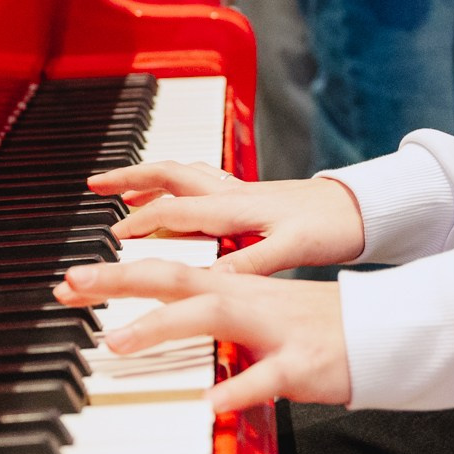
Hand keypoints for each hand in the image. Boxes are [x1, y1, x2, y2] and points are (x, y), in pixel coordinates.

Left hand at [53, 259, 348, 413]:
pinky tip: (211, 404)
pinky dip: (238, 389)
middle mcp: (248, 299)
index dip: (118, 274)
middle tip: (70, 284)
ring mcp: (274, 329)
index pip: (168, 272)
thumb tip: (162, 327)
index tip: (70, 280)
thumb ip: (212, 318)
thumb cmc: (314, 329)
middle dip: (120, 280)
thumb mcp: (257, 317)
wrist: (384, 331)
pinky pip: (266, 377)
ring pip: (212, 318)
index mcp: (236, 288)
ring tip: (116, 343)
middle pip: (176, 280)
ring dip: (161, 327)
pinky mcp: (301, 363)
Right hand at [89, 164, 366, 275]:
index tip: (108, 240)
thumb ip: (251, 262)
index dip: (138, 225)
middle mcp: (232, 193)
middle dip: (129, 178)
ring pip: (183, 174)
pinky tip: (171, 198)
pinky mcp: (249, 195)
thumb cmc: (329, 228)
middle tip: (94, 185)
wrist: (360, 208)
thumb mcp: (291, 249)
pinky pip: (201, 182)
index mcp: (236, 207)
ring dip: (149, 178)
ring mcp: (239, 191)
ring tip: (121, 188)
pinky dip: (176, 185)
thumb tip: (212, 278)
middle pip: (170, 176)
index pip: (174, 212)